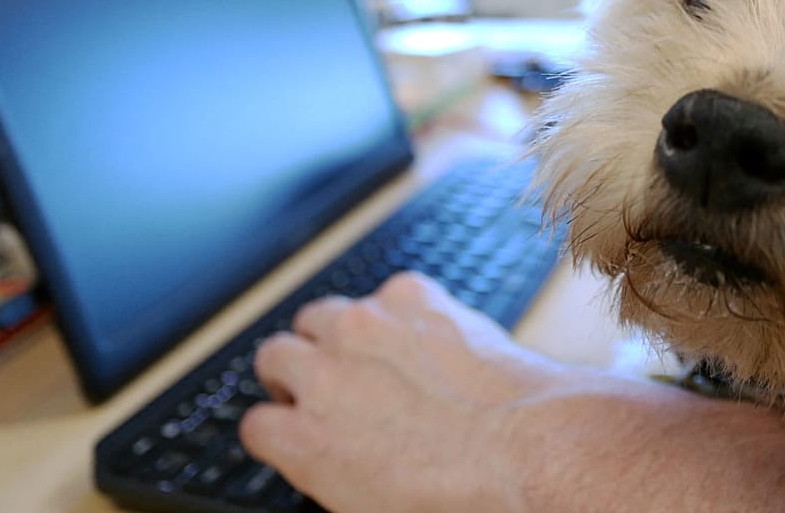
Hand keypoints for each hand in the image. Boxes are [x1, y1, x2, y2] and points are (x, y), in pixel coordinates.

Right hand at [239, 271, 583, 512]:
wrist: (526, 448)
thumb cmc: (460, 494)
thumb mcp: (370, 506)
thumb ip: (332, 471)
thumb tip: (337, 462)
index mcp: (303, 441)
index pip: (258, 425)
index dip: (282, 429)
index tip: (300, 428)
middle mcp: (324, 374)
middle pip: (275, 355)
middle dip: (297, 372)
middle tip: (330, 388)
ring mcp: (365, 327)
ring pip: (320, 314)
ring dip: (337, 335)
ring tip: (372, 359)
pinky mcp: (412, 295)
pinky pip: (387, 293)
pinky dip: (401, 312)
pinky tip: (426, 338)